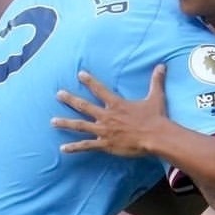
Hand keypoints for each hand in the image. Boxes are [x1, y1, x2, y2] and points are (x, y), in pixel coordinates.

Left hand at [53, 65, 167, 156]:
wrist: (156, 136)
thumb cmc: (156, 118)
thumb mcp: (156, 97)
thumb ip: (156, 81)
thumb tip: (162, 66)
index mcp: (116, 104)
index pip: (99, 90)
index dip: (89, 81)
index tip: (79, 74)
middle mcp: (107, 116)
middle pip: (84, 106)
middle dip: (70, 100)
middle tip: (58, 94)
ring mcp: (104, 131)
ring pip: (80, 126)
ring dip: (66, 123)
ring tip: (52, 121)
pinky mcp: (105, 144)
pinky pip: (86, 146)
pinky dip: (74, 147)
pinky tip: (63, 149)